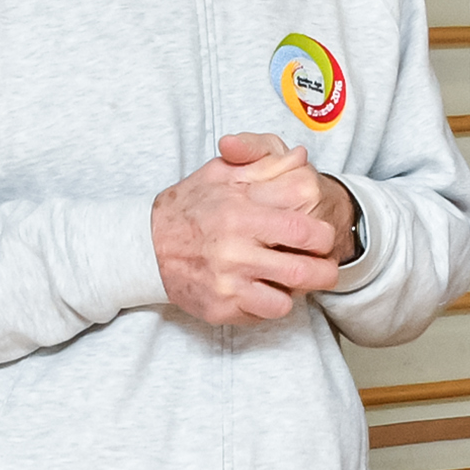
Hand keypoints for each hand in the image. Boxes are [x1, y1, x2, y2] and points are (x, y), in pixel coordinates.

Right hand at [151, 137, 339, 325]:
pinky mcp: (221, 307)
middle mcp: (235, 250)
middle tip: (325, 263)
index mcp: (241, 213)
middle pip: (305, 267)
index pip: (304, 227)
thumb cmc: (189, 207)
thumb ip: (263, 161)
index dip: (323, 233)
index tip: (322, 235)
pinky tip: (268, 288)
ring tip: (299, 277)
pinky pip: (266, 312)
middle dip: (325, 267)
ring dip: (301, 288)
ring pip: (289, 296)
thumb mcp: (221, 172)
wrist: (145, 247)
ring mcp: (228, 282)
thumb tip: (299, 156)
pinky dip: (274, 302)